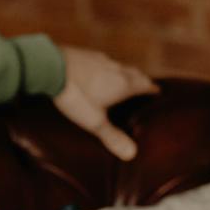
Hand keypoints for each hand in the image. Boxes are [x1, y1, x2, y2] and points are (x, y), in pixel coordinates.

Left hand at [51, 45, 159, 160]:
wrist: (51, 67)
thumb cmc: (76, 96)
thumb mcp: (94, 121)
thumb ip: (112, 137)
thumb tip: (132, 154)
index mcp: (123, 85)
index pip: (145, 85)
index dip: (152, 89)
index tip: (157, 91)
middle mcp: (116, 69)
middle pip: (135, 73)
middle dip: (141, 79)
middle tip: (144, 84)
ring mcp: (100, 60)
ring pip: (118, 66)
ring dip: (124, 72)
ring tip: (123, 78)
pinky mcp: (85, 54)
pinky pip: (100, 60)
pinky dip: (105, 67)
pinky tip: (97, 70)